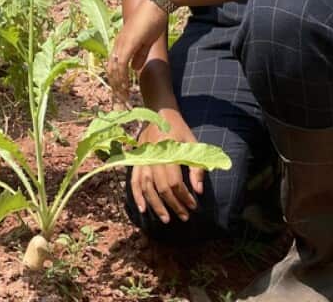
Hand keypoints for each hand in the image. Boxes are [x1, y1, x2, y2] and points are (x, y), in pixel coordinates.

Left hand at [107, 0, 167, 100]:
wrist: (156, 5)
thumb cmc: (152, 20)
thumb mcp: (146, 41)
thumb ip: (139, 55)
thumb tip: (134, 69)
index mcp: (121, 44)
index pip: (114, 66)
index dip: (116, 81)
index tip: (120, 95)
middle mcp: (118, 44)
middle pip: (110, 70)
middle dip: (114, 88)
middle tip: (119, 103)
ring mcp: (121, 43)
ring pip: (114, 69)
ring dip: (117, 86)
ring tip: (122, 100)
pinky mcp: (127, 43)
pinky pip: (121, 64)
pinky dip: (122, 77)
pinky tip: (126, 88)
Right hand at [131, 108, 203, 223]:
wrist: (159, 113)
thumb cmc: (178, 128)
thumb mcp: (192, 143)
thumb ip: (196, 167)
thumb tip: (198, 190)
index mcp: (168, 152)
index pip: (174, 182)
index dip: (184, 197)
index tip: (194, 206)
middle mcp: (153, 157)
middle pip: (161, 188)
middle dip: (173, 205)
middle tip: (184, 216)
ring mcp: (142, 159)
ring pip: (146, 188)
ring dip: (155, 205)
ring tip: (165, 219)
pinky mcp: (136, 160)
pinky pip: (134, 181)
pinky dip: (137, 195)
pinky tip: (143, 208)